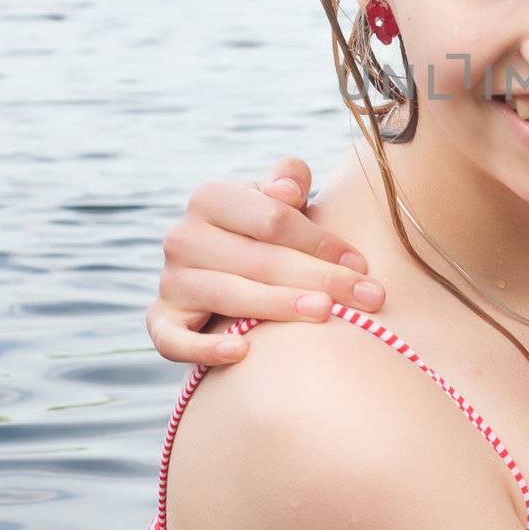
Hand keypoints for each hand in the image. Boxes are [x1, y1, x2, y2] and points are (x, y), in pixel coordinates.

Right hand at [145, 156, 384, 365]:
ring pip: (229, 296)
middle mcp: (182, 237)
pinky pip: (174, 340)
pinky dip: (205, 348)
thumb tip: (287, 189)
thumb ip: (288, 178)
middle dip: (319, 278)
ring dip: (280, 306)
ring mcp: (170, 281)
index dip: (320, 242)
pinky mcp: (161, 321)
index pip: (274, 220)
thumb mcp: (277, 198)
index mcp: (211, 197)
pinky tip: (243, 351)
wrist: (229, 273)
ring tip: (325, 313)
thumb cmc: (268, 233)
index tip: (362, 264)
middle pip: (260, 260)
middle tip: (367, 297)